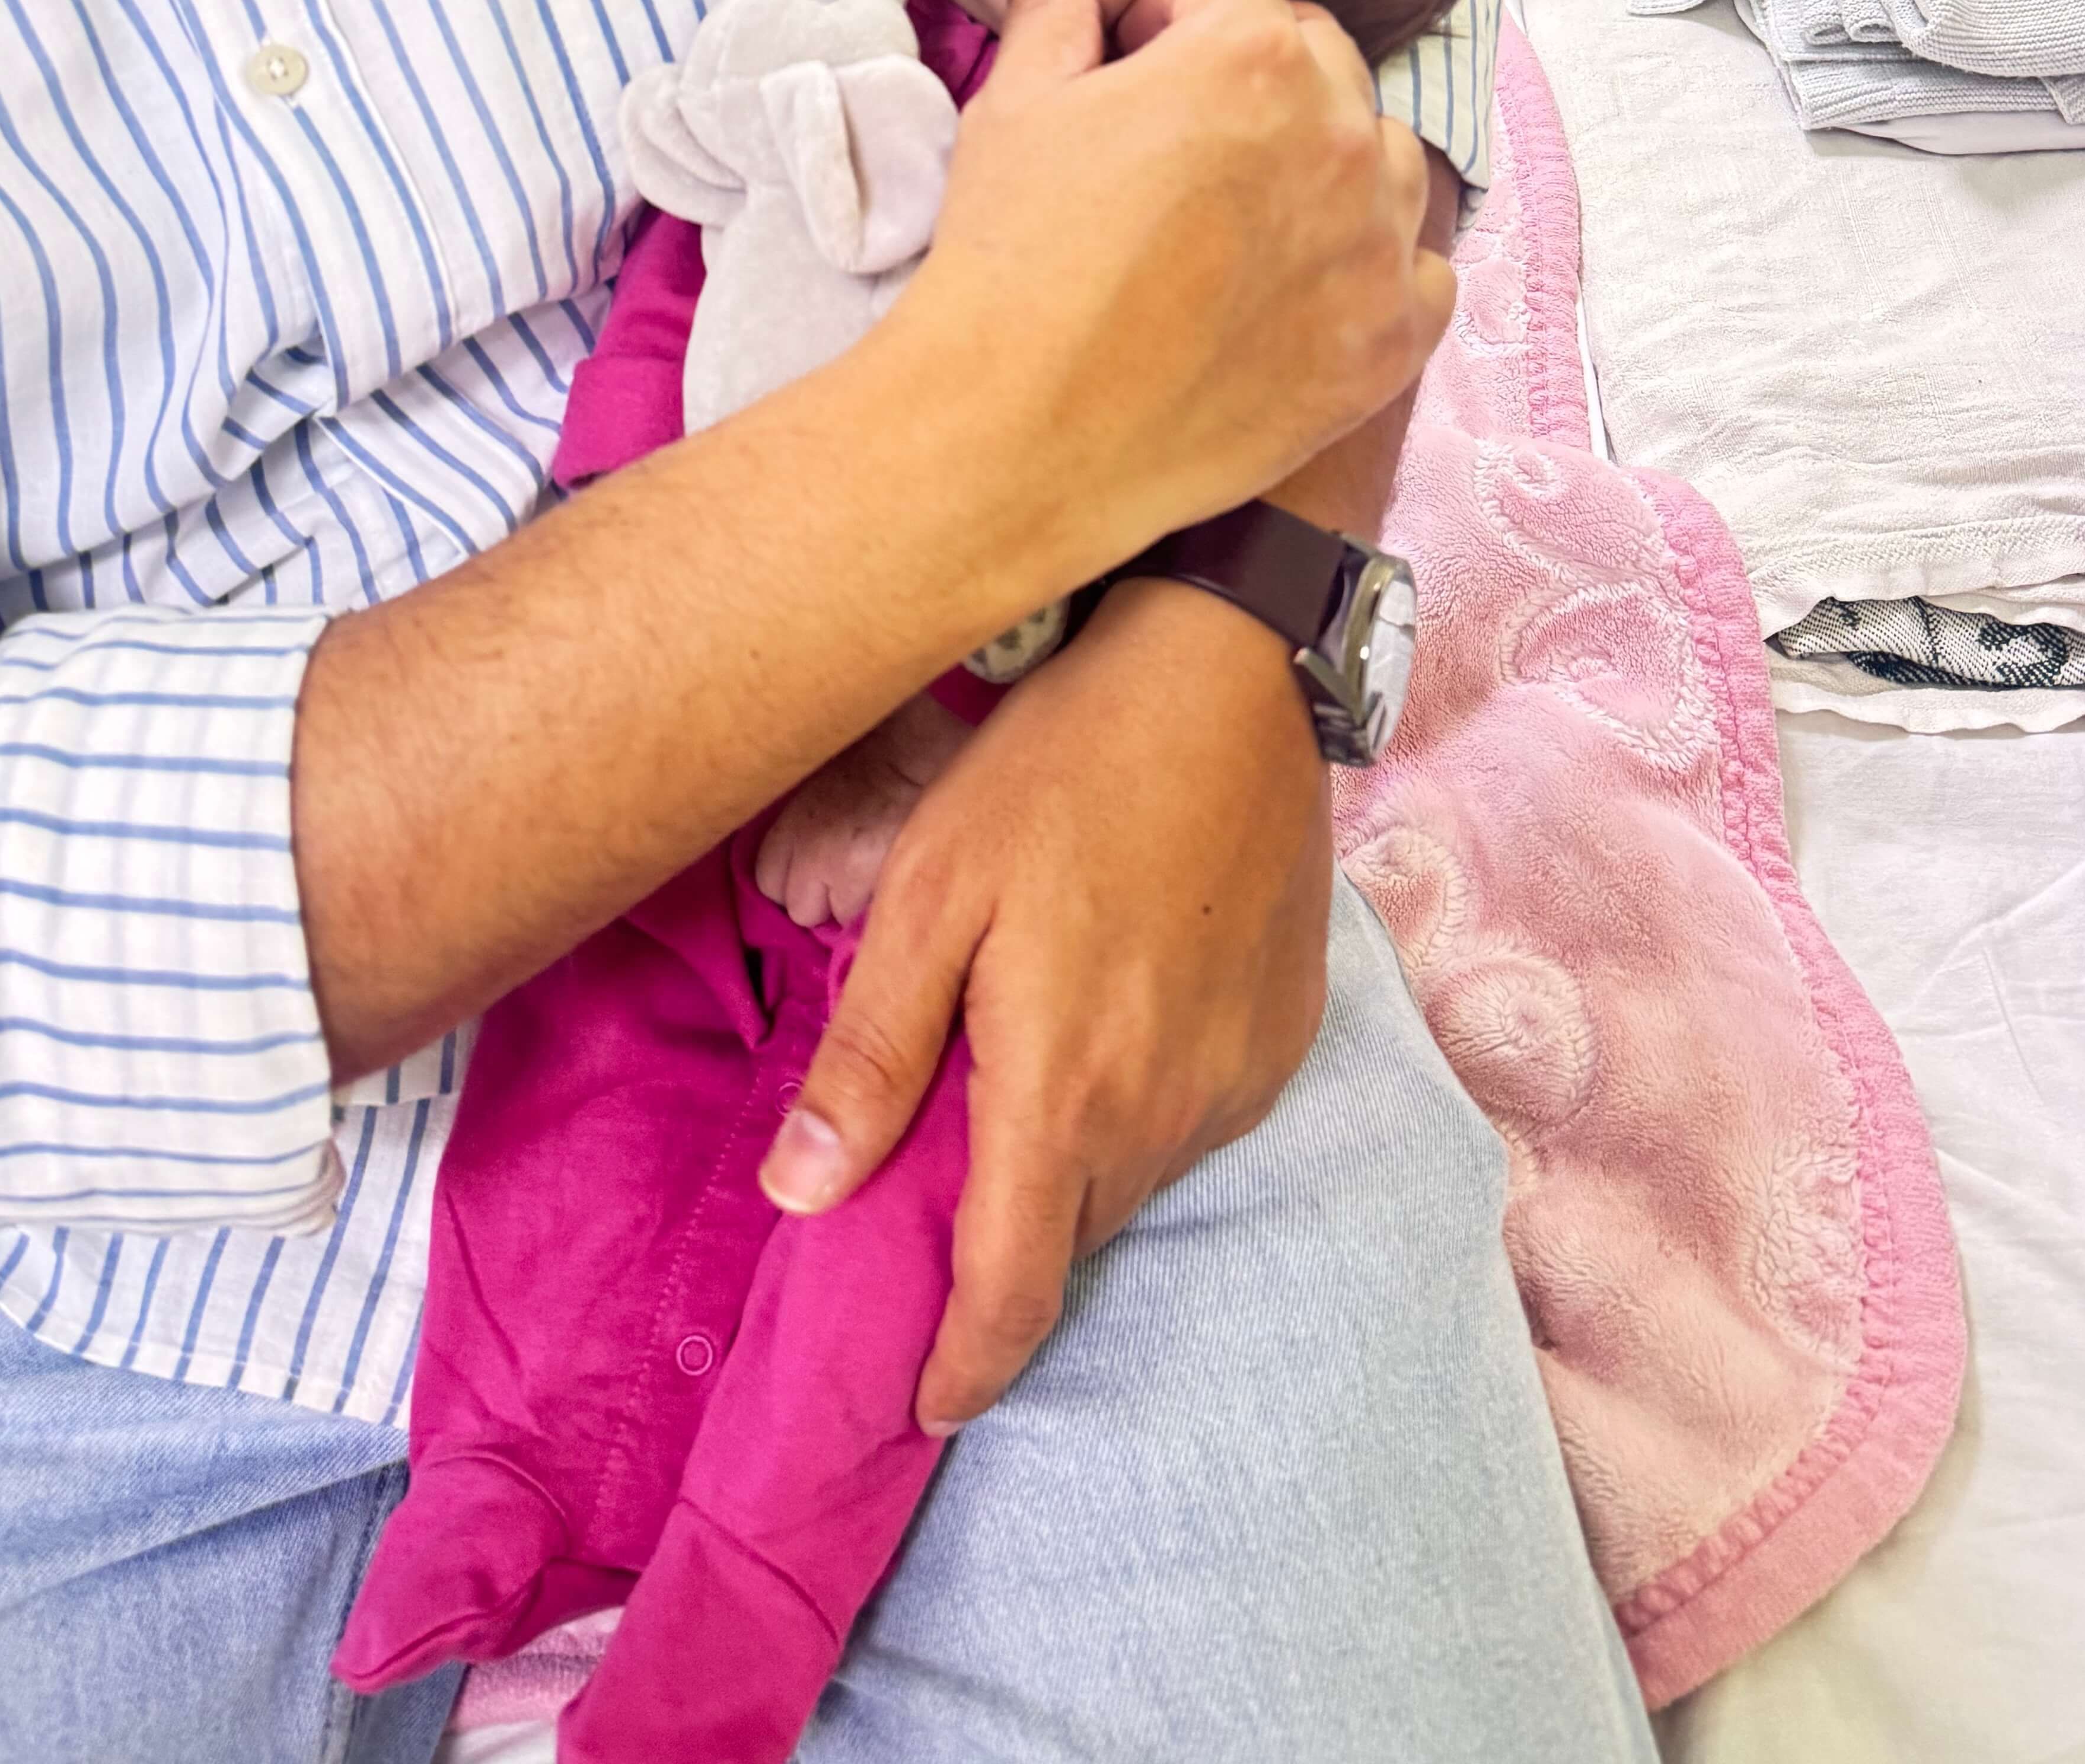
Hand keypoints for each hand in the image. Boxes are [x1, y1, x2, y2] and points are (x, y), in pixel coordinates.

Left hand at [759, 576, 1330, 1433]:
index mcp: (1064, 1094)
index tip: (924, 1408)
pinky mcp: (1284, 1033)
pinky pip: (1197, 1116)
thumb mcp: (931, 895)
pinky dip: (1141, 1107)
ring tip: (1020, 1099)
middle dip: (1008, 1260)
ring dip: (1073, 1170)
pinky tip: (1108, 1026)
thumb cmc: (1058, 771)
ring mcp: (1238, 1076)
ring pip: (1135, 1177)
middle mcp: (1166, 1111)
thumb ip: (871, 1058)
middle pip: (1071, 1237)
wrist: (1226, 676)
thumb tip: (801, 1195)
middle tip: (943, 1224)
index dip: (965, 1367)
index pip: (1012, 1291)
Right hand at [891, 0, 1452, 610]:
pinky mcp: (1390, 340)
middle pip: (1322, 64)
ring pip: (1384, 159)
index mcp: (1252, 56)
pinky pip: (1423, 270)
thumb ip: (1052, 14)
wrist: (1026, 428)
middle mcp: (1338, 136)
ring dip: (1328, 166)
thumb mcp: (1017, 109)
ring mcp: (1377, 242)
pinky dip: (1374, 268)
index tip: (1132, 70)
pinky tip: (1301, 288)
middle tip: (1181, 146)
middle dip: (1256, 83)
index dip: (1170, 24)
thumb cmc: (1013, 259)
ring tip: (1245, 217)